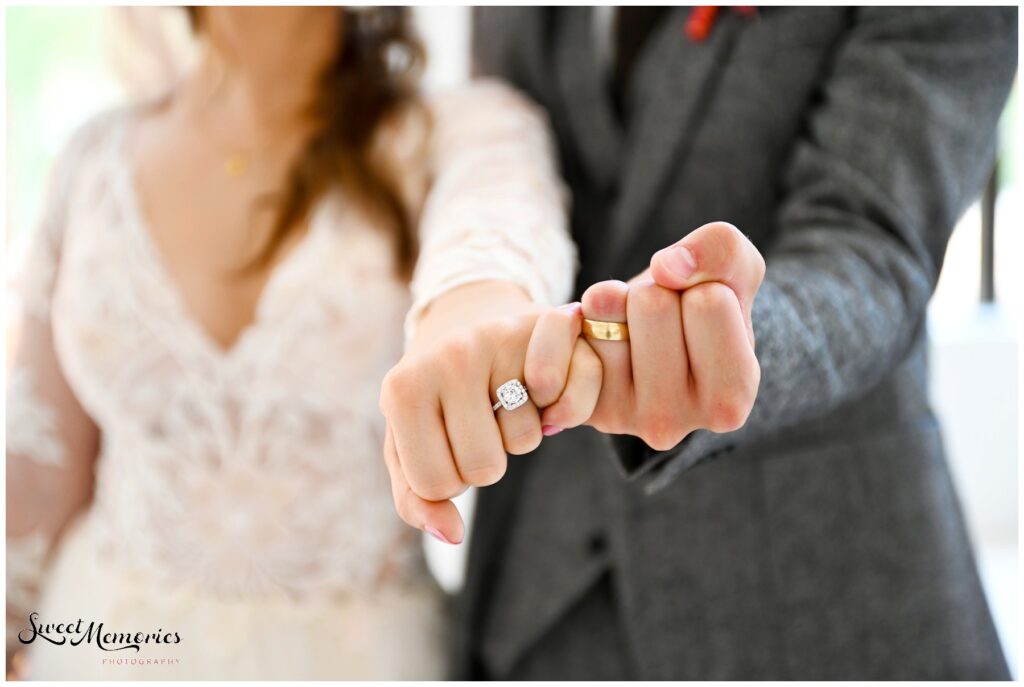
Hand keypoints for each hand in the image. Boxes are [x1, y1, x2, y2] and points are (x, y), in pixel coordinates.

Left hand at [380, 284, 600, 544]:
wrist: (466, 316)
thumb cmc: (434, 393)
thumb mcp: (407, 441)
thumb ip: (416, 498)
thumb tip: (452, 534)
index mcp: (404, 389)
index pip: (438, 485)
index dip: (450, 478)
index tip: (448, 443)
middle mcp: (450, 357)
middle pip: (485, 469)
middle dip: (487, 459)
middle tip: (481, 423)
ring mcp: (500, 338)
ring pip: (527, 442)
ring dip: (522, 432)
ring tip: (506, 398)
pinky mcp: (549, 326)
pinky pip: (571, 401)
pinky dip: (566, 409)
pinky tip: (545, 389)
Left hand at [581, 222, 764, 448]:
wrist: (645, 337)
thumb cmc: (700, 308)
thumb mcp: (734, 270)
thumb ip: (723, 251)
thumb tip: (667, 267)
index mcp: (730, 400)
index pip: (709, 301)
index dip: (703, 287)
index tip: (699, 312)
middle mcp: (675, 422)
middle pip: (653, 305)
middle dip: (658, 292)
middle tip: (663, 321)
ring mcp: (620, 417)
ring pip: (607, 308)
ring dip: (619, 301)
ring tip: (635, 330)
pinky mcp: (578, 402)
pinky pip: (567, 327)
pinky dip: (582, 314)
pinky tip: (602, 338)